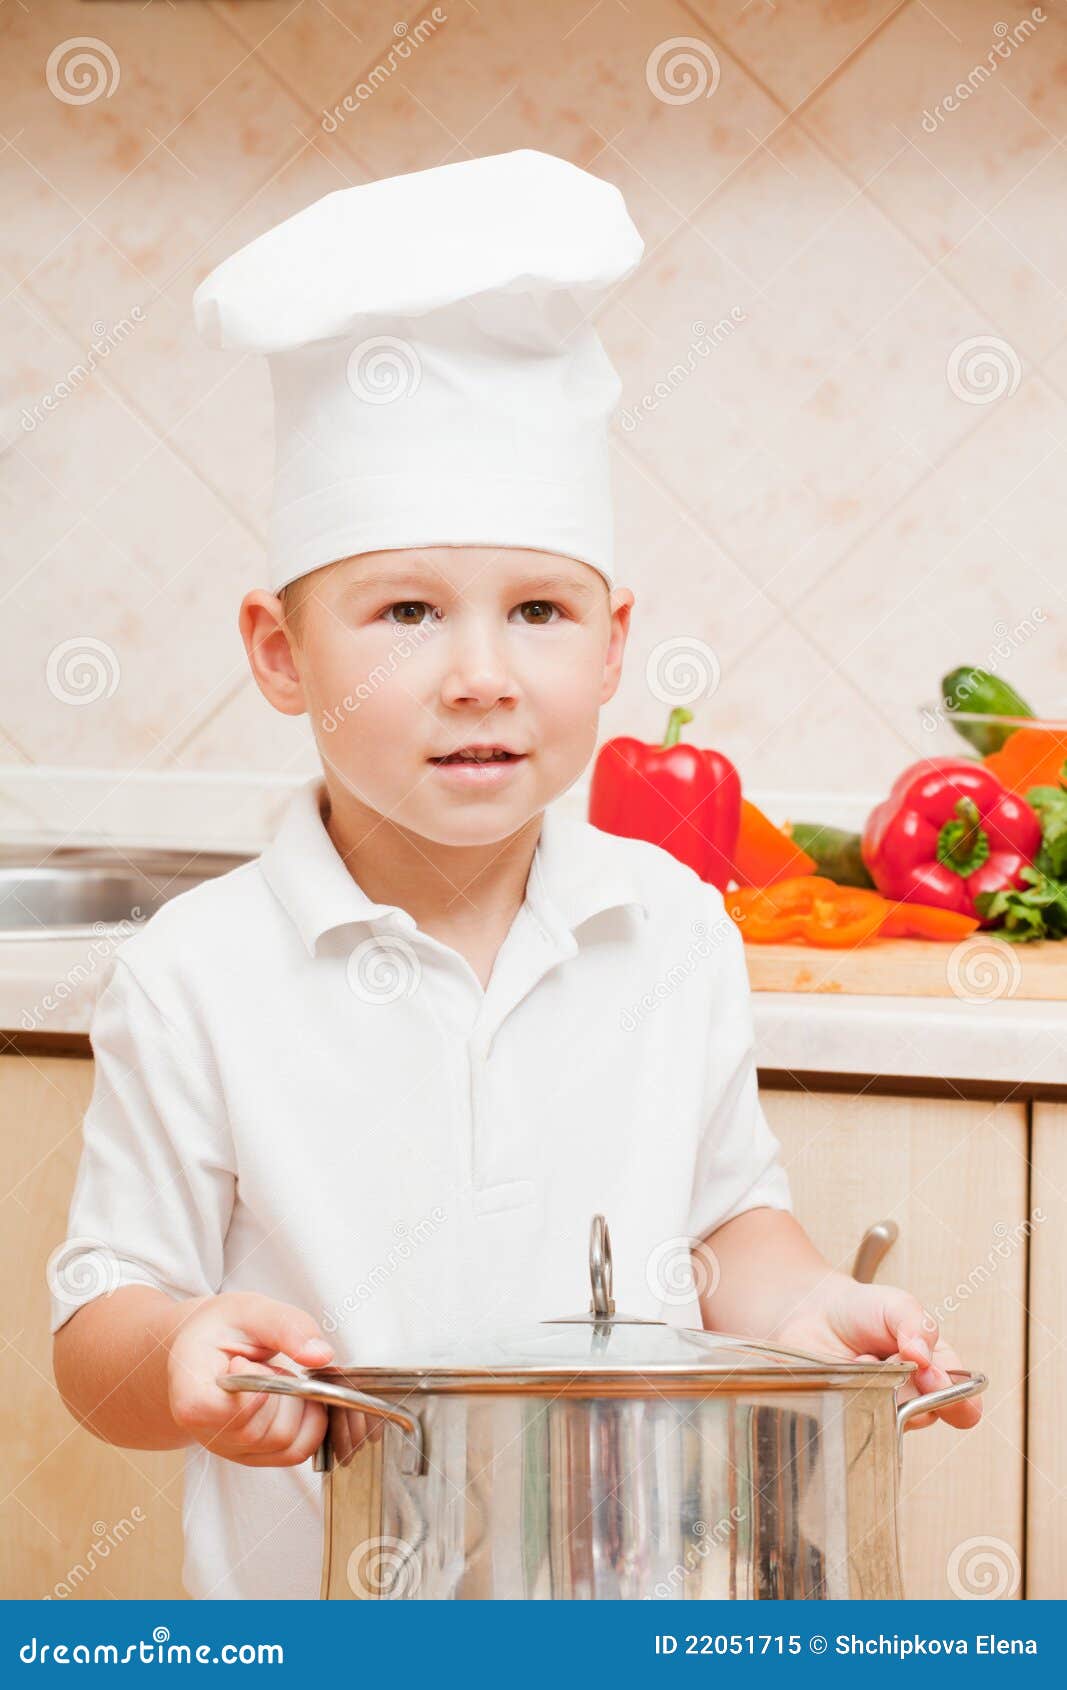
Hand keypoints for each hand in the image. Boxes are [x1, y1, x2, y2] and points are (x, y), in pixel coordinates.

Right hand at [167, 1292, 336, 1465]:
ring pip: (286, 1442)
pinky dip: (311, 1421)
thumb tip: (320, 1354)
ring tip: (274, 1378)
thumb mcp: (249, 1310)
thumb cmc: (221, 1329)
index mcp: (191, 1394)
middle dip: (282, 1389)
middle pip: (264, 1429)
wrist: (207, 1348)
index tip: (245, 1360)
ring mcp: (231, 1449)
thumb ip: (285, 1326)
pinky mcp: (253, 1456)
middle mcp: (207, 1432)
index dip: (252, 1387)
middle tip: (264, 1364)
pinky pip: (297, 1451)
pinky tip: (294, 1396)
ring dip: (297, 1403)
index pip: (226, 1413)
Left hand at [773, 1272, 981, 1431]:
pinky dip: (851, 1392)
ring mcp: (883, 1411)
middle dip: (910, 1386)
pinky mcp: (851, 1418)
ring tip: (862, 1358)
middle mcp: (914, 1398)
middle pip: (928, 1413)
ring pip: (892, 1417)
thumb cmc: (864, 1310)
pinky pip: (857, 1420)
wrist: (814, 1313)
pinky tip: (845, 1370)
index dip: (958, 1400)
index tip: (934, 1377)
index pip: (965, 1404)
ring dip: (878, 1385)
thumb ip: (918, 1325)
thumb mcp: (897, 1305)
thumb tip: (925, 1358)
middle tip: (894, 1359)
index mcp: (938, 1372)